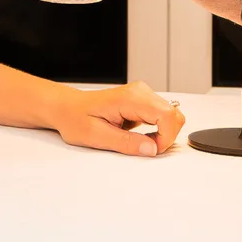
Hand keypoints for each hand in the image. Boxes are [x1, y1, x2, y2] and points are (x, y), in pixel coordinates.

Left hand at [45, 81, 186, 156]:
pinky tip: (138, 135)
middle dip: (166, 137)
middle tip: (145, 148)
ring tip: (139, 142)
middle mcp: (140, 92)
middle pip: (174, 114)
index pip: (168, 115)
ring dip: (162, 134)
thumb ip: (127, 143)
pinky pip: (162, 117)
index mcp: (130, 98)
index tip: (152, 150)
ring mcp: (142, 95)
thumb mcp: (97, 136)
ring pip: (171, 116)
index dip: (166, 137)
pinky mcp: (142, 101)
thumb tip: (152, 149)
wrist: (67, 108)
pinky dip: (157, 130)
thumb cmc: (76, 119)